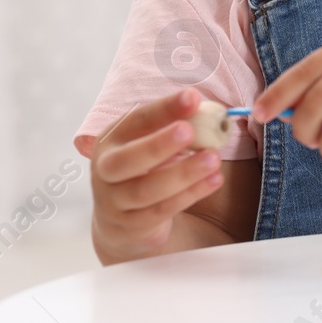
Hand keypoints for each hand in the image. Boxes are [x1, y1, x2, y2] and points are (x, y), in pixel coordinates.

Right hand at [90, 89, 224, 261]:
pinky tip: (214, 180)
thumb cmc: (145, 169)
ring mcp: (114, 201)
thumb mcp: (153, 143)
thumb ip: (177, 126)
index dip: (164, 109)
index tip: (192, 97)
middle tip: (189, 131)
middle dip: (158, 144)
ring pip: (146, 190)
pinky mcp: (132, 225)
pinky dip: (190, 195)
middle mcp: (106, 169)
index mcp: (111, 140)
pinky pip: (161, 211)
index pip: (136, 120)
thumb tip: (213, 113)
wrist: (122, 221)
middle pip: (127, 159)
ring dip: (183, 173)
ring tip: (213, 158)